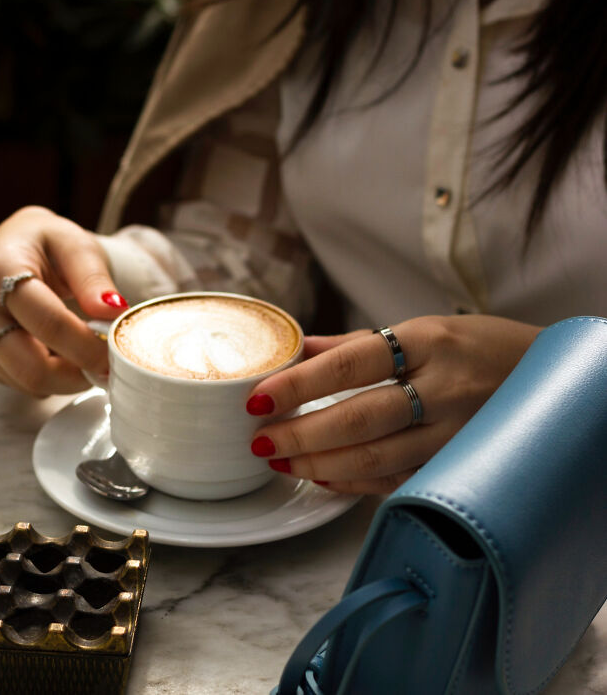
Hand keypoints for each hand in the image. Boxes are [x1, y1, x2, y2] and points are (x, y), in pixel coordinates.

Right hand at [0, 206, 127, 395]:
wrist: (18, 248)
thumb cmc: (50, 246)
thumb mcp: (77, 247)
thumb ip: (94, 279)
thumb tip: (113, 311)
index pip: (48, 323)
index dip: (87, 345)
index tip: (116, 352)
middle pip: (32, 366)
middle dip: (78, 374)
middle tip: (108, 366)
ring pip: (28, 383)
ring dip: (68, 378)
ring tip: (89, 356)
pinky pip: (21, 385)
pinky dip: (52, 380)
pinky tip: (64, 356)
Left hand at [246, 315, 541, 493]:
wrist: (552, 378)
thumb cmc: (479, 347)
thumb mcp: (426, 329)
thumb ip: (359, 343)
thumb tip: (301, 347)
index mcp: (429, 340)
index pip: (351, 363)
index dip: (300, 383)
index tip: (258, 397)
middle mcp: (445, 387)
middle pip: (359, 418)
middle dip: (302, 434)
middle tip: (261, 440)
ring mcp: (457, 432)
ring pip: (376, 457)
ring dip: (320, 462)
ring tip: (280, 461)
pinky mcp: (459, 465)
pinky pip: (398, 481)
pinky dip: (355, 483)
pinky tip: (322, 477)